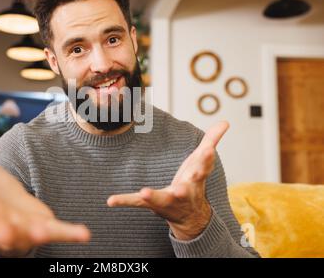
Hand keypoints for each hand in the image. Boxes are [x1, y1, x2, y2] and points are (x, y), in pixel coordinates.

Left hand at [107, 121, 228, 240]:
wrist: (191, 216)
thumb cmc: (194, 183)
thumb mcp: (202, 163)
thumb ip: (211, 141)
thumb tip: (226, 122)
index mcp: (195, 180)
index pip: (203, 168)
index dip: (206, 159)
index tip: (209, 150)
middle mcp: (183, 193)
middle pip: (184, 190)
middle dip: (183, 189)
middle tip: (180, 188)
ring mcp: (166, 200)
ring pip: (160, 199)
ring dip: (153, 197)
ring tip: (144, 193)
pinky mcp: (150, 204)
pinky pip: (136, 203)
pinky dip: (124, 201)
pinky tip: (111, 200)